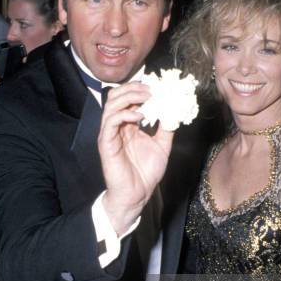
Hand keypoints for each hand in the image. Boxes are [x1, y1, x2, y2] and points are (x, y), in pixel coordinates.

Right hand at [98, 83, 173, 235]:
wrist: (136, 195)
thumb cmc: (145, 173)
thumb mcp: (162, 146)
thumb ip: (166, 128)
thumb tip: (175, 112)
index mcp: (128, 125)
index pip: (129, 98)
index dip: (141, 89)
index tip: (158, 85)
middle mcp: (117, 126)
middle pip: (117, 95)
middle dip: (134, 88)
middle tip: (152, 89)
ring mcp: (110, 134)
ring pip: (111, 104)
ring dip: (130, 96)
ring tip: (147, 97)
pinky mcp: (106, 143)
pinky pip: (110, 122)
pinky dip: (125, 114)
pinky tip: (140, 115)